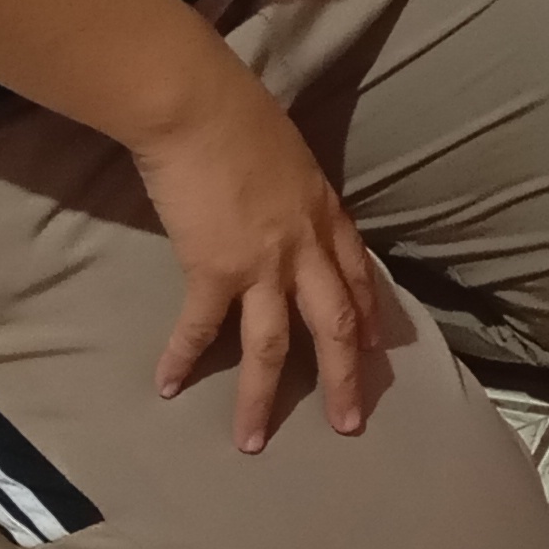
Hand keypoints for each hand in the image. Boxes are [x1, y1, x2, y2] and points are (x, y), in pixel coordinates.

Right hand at [136, 62, 382, 443]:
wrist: (198, 108)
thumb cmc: (239, 114)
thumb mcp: (289, 153)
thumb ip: (294, 190)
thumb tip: (282, 205)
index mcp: (325, 213)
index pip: (358, 274)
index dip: (370, 314)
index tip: (378, 346)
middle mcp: (305, 246)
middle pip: (336, 324)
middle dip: (344, 378)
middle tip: (349, 423)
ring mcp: (263, 263)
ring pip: (273, 346)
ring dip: (262, 398)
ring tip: (253, 441)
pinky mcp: (215, 270)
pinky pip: (201, 328)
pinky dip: (184, 358)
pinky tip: (169, 385)